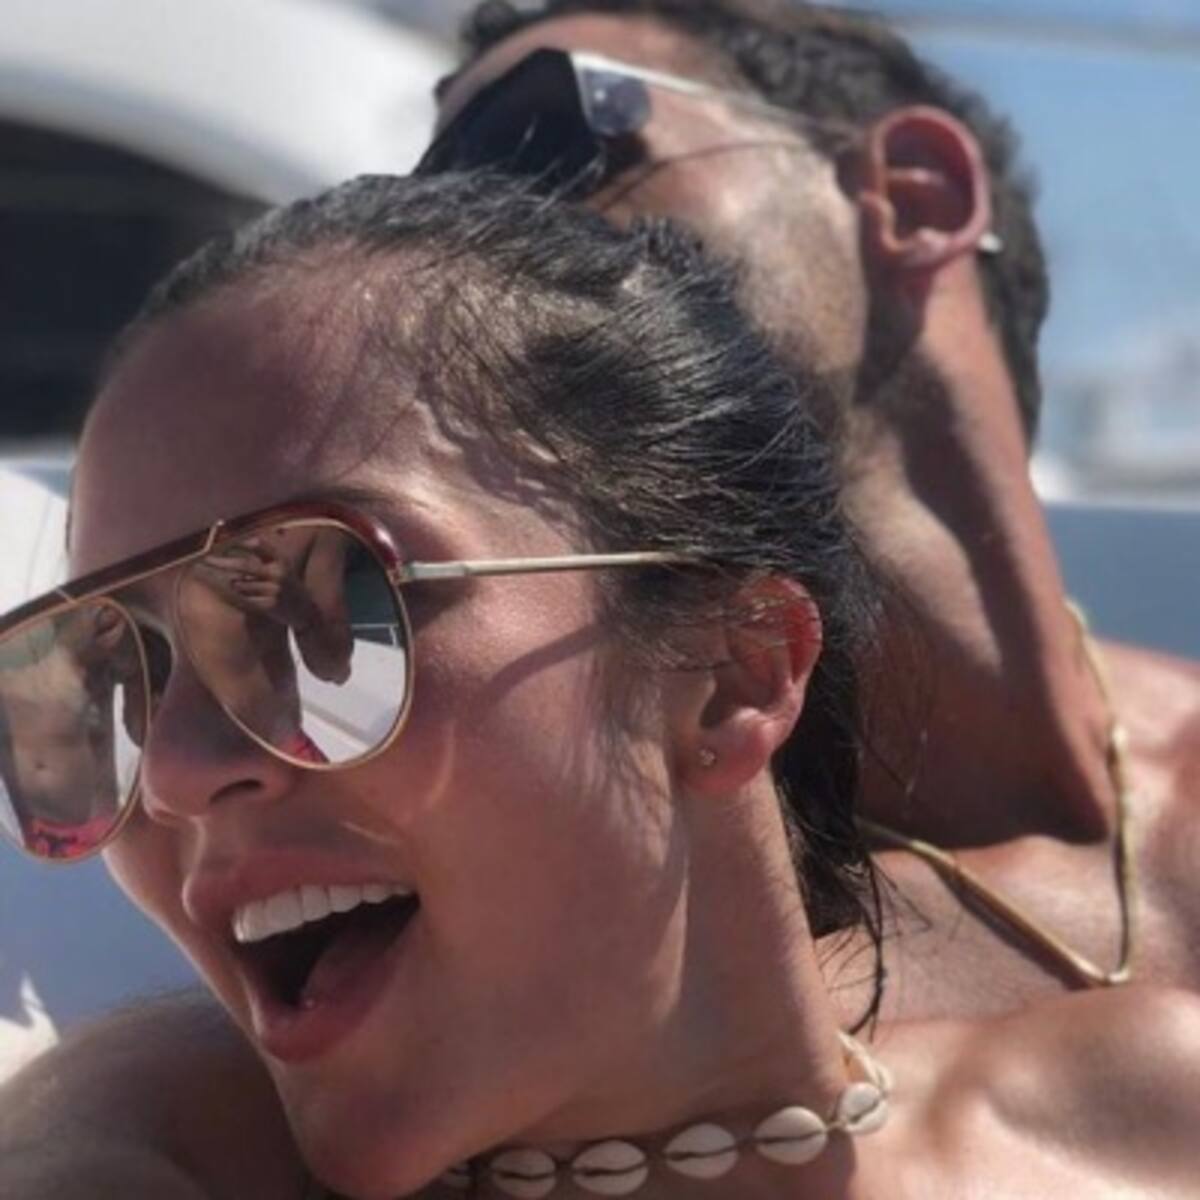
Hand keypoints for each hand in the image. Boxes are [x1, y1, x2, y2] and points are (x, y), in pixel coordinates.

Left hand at [195, 537, 315, 630]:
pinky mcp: (269, 607)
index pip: (257, 544)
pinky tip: (232, 594)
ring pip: (239, 584)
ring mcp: (274, 591)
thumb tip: (238, 539)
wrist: (306, 611)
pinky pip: (242, 599)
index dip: (237, 542)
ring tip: (231, 583)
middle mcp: (279, 573)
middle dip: (221, 562)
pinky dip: (233, 596)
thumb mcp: (281, 564)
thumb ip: (262, 551)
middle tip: (203, 559)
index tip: (219, 541)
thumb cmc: (287, 583)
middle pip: (243, 565)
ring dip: (230, 583)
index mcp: (281, 559)